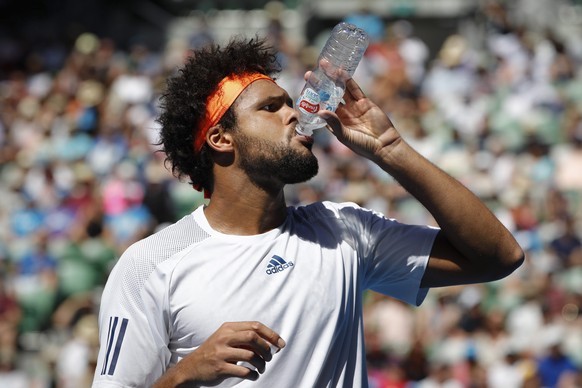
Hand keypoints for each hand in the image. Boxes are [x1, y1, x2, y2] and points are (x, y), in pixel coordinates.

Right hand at [156, 321, 284, 386]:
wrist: (191, 367)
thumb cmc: (213, 351)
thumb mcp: (226, 339)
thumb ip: (243, 338)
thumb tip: (269, 342)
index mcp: (228, 328)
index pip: (255, 326)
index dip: (271, 334)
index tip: (280, 343)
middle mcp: (224, 337)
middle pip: (253, 337)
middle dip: (266, 348)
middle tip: (269, 357)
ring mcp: (221, 352)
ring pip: (251, 355)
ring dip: (261, 364)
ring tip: (261, 368)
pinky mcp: (220, 367)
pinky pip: (243, 371)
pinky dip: (253, 375)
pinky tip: (254, 375)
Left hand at [306, 71, 400, 161]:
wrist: (384, 145)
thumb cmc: (363, 146)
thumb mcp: (346, 136)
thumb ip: (334, 123)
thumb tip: (320, 111)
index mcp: (334, 123)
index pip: (320, 108)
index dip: (312, 98)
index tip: (304, 89)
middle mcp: (342, 114)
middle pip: (328, 96)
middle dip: (319, 85)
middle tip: (309, 74)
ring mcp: (353, 107)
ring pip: (340, 89)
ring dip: (332, 78)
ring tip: (324, 65)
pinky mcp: (364, 102)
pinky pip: (354, 89)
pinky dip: (347, 80)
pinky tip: (340, 71)